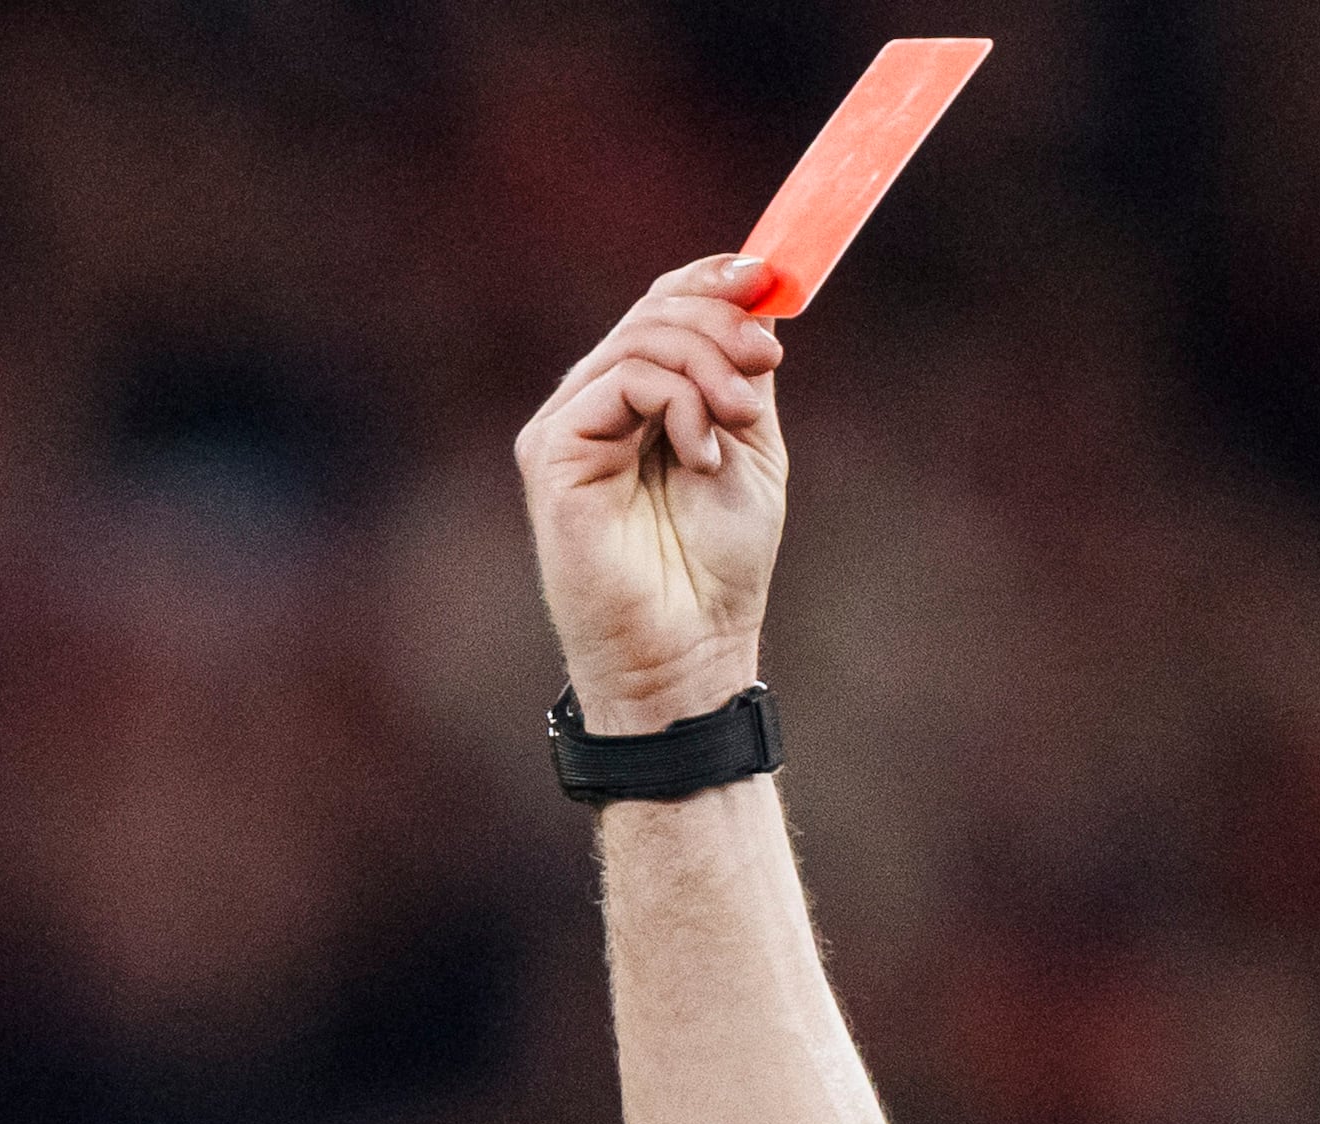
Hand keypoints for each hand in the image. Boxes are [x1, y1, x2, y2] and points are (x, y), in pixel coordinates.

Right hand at [518, 256, 788, 735]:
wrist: (688, 648)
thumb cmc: (717, 567)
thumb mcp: (750, 448)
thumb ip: (741, 375)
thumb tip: (752, 295)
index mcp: (642, 398)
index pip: (663, 305)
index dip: (712, 278)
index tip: (768, 280)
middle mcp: (597, 402)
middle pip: (654, 310)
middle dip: (721, 322)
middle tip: (766, 362)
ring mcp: (569, 424)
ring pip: (641, 337)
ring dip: (708, 367)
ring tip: (737, 426)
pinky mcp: (552, 450)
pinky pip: (620, 380)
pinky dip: (677, 404)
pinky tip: (700, 455)